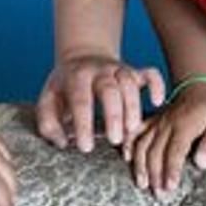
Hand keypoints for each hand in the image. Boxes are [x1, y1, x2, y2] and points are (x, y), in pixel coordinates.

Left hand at [36, 54, 166, 153]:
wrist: (81, 58)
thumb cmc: (64, 88)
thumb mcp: (47, 102)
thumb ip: (48, 124)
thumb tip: (62, 142)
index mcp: (75, 77)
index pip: (80, 99)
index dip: (83, 123)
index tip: (86, 148)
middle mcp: (99, 71)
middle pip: (109, 89)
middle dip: (113, 115)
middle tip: (114, 141)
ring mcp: (118, 70)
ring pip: (130, 84)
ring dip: (133, 107)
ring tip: (132, 131)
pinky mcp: (135, 72)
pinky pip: (150, 74)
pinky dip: (156, 85)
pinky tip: (157, 102)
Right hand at [129, 81, 205, 197]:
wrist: (200, 88)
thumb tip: (202, 164)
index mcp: (185, 124)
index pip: (175, 150)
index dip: (172, 170)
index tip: (170, 186)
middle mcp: (167, 123)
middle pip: (156, 151)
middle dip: (156, 174)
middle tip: (159, 194)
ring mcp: (156, 122)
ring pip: (142, 144)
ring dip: (141, 165)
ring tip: (143, 184)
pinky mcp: (151, 121)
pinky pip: (135, 132)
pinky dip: (128, 144)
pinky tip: (126, 158)